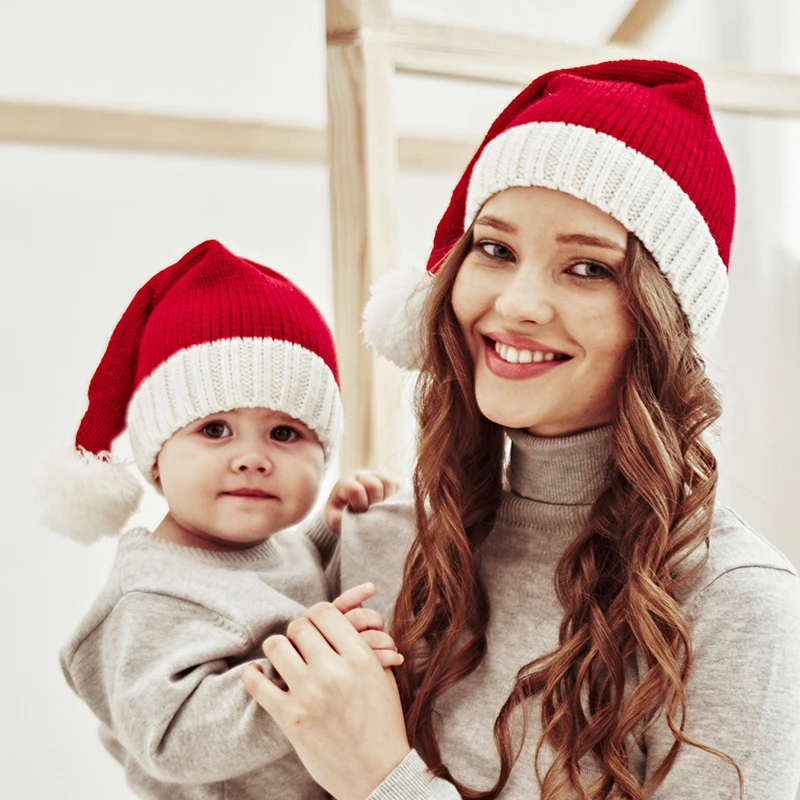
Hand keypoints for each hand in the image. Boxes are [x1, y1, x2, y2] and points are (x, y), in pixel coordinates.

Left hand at [242, 594, 410, 799]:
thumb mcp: (383, 675)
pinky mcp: (291, 719)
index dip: (317, 615)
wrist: (379, 773)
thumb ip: (364, 644)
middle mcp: (333, 671)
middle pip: (299, 626)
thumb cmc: (384, 721)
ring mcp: (310, 695)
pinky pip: (257, 684)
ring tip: (284, 657)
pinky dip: (252, 674)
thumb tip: (347, 616)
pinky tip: (258, 672)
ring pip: (276, 646)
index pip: (324, 612)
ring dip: (279, 649)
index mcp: (360, 657)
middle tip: (302, 643)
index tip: (317, 626)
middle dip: (299, 632)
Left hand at [324, 470, 400, 532]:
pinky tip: (388, 506)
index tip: (358, 513)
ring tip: (380, 510)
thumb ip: (336, 520)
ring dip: (387, 500)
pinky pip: (400, 486)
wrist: (350, 510)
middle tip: (371, 512)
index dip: (359, 505)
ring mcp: (378, 476)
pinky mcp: (391, 481)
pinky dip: (396, 498)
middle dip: (374, 503)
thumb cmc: (341, 515)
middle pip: (375, 486)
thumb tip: (346, 521)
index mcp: (346, 482)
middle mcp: (363, 475)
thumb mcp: (333, 518)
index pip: (356, 490)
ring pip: (390, 483)